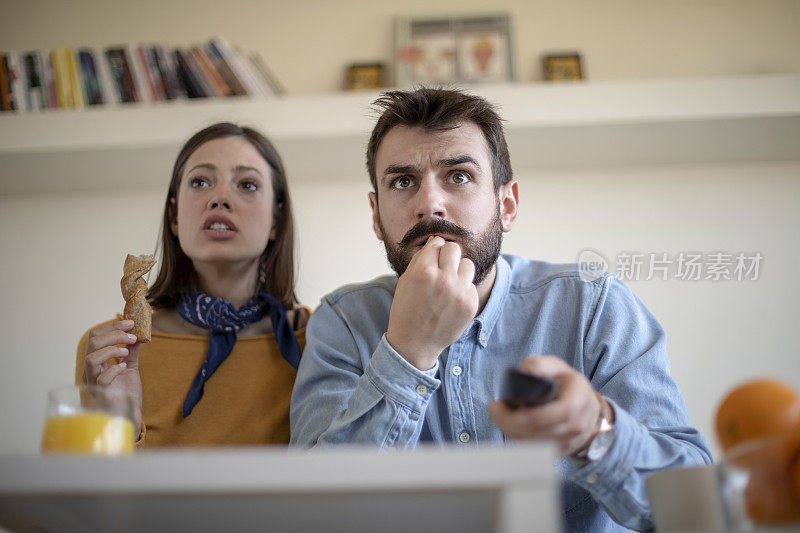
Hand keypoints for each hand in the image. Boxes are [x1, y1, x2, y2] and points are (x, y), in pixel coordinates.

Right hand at [82, 320, 143, 437]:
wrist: (130, 413)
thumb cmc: (126, 392)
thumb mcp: (130, 366)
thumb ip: (132, 351)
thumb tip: (138, 334)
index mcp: (96, 361)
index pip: (95, 337)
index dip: (112, 327)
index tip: (130, 322)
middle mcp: (91, 370)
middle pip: (92, 343)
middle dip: (114, 334)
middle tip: (132, 335)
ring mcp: (93, 381)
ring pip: (91, 358)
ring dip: (111, 349)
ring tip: (127, 351)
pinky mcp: (101, 393)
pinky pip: (101, 378)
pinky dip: (114, 369)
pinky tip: (124, 368)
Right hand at [386, 236, 477, 369]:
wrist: (414, 343)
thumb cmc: (406, 310)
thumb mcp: (405, 281)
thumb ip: (420, 260)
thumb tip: (436, 241)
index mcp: (424, 271)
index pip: (437, 243)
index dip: (432, 250)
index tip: (430, 259)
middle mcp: (444, 279)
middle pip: (454, 249)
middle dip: (447, 255)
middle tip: (440, 268)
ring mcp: (460, 292)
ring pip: (467, 264)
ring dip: (458, 270)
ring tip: (448, 282)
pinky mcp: (471, 304)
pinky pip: (471, 284)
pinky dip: (463, 289)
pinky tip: (451, 300)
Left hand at [489, 355, 608, 455]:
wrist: (587, 408)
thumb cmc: (568, 385)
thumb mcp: (557, 367)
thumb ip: (540, 366)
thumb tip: (524, 371)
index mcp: (578, 400)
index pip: (554, 413)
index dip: (526, 413)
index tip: (502, 403)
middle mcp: (577, 425)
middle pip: (538, 431)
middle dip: (509, 422)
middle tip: (495, 409)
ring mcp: (569, 442)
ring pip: (533, 446)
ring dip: (511, 432)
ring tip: (501, 416)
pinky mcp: (560, 453)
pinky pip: (534, 454)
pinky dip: (518, 441)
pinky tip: (510, 427)